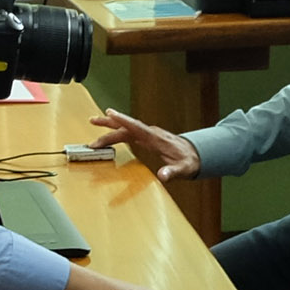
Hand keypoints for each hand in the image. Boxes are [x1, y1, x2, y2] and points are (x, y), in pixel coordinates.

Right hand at [85, 106, 202, 180]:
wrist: (196, 154)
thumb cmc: (189, 161)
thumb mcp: (183, 169)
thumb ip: (173, 172)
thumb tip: (163, 176)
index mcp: (157, 139)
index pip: (138, 127)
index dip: (124, 121)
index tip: (111, 114)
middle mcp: (151, 133)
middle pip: (127, 126)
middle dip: (109, 123)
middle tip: (93, 120)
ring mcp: (148, 135)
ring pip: (126, 128)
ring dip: (110, 125)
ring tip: (94, 121)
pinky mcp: (147, 138)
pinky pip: (129, 132)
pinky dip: (117, 131)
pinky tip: (108, 133)